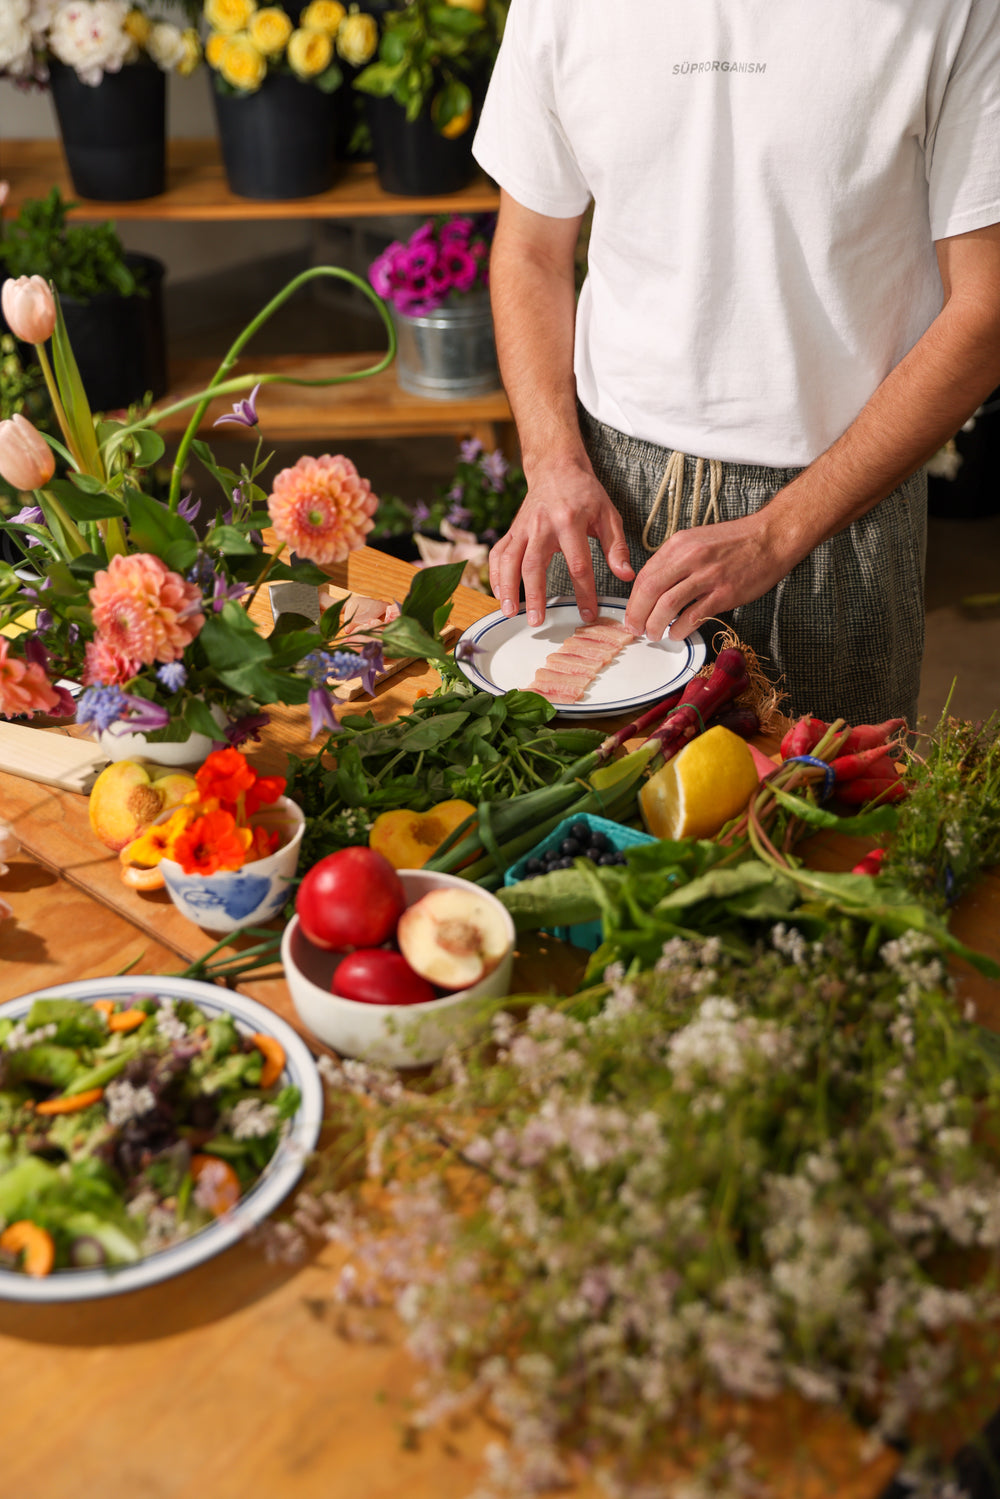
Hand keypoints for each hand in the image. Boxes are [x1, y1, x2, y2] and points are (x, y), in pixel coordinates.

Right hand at [488, 465, 634, 626]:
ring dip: (507, 588)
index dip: (584, 592)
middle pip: (534, 565)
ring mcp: (523, 528)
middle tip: (536, 621)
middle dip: (534, 595)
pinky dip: (495, 575)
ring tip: (509, 612)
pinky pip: (498, 554)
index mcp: (570, 521)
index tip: (587, 614)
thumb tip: (626, 575)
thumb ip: (617, 548)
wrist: (556, 468)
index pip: (578, 564)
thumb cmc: (585, 494)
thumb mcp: (608, 516)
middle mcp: (542, 525)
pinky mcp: (513, 530)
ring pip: (510, 560)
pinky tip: (499, 594)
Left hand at [624, 511, 797, 639]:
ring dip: (655, 625)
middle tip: (635, 629)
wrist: (771, 536)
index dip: (633, 599)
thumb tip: (654, 586)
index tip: (632, 614)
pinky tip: (677, 634)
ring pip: (667, 605)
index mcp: (679, 544)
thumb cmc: (736, 540)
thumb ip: (675, 560)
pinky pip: (693, 615)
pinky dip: (680, 628)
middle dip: (637, 615)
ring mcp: (708, 576)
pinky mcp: (725, 593)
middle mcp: (690, 558)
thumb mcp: (697, 540)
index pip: (645, 575)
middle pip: (650, 591)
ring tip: (654, 634)